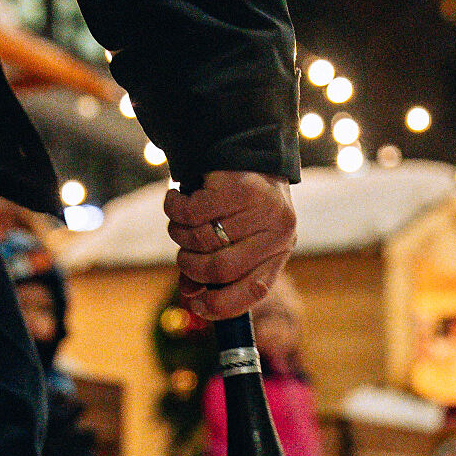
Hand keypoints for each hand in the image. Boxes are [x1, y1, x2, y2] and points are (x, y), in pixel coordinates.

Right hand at [164, 171, 296, 320]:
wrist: (247, 148)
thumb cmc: (239, 204)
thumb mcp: (235, 239)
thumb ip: (214, 269)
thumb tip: (189, 295)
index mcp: (280, 251)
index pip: (254, 291)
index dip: (221, 305)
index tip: (197, 306)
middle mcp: (278, 232)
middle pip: (221, 268)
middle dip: (191, 267)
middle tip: (182, 257)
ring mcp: (262, 209)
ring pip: (203, 239)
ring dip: (181, 235)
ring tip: (180, 223)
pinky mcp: (240, 187)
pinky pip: (193, 212)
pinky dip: (176, 209)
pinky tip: (176, 199)